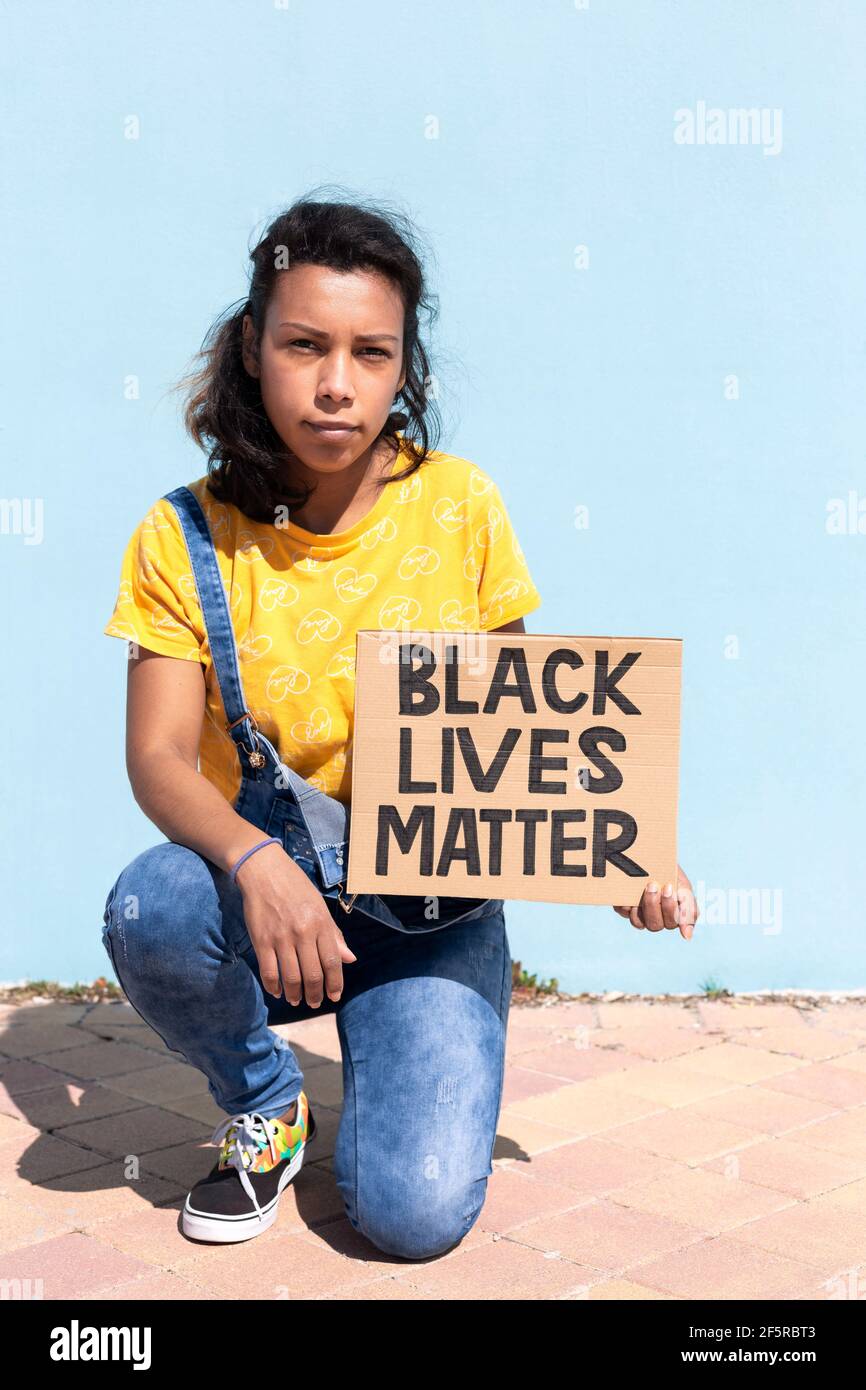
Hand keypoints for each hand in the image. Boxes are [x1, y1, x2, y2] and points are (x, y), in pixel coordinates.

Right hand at [235, 842, 357, 1004]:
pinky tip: (278, 992)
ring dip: (295, 995)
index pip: (333, 962)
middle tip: (314, 1002)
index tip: (334, 996)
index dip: (335, 983)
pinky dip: (274, 987)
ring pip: (291, 978)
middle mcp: (303, 932)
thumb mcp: (320, 907)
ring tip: (296, 1000)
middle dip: (315, 994)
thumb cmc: (296, 887)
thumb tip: (350, 959)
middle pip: (313, 975)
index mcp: (321, 923)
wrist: (264, 870)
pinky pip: (269, 972)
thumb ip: (334, 935)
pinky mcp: (261, 940)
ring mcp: (281, 937)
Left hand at [613, 864, 698, 940]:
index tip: (669, 889)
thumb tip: (687, 936)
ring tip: (646, 886)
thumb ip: (689, 907)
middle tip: (653, 885)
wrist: (648, 855)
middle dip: (655, 905)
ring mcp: (639, 915)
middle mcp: (656, 919)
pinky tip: (630, 892)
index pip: (675, 923)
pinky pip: (624, 912)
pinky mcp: (624, 909)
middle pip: (656, 925)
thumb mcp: (682, 885)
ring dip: (642, 905)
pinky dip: (627, 903)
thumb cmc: (669, 872)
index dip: (670, 909)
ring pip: (639, 923)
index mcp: (673, 916)